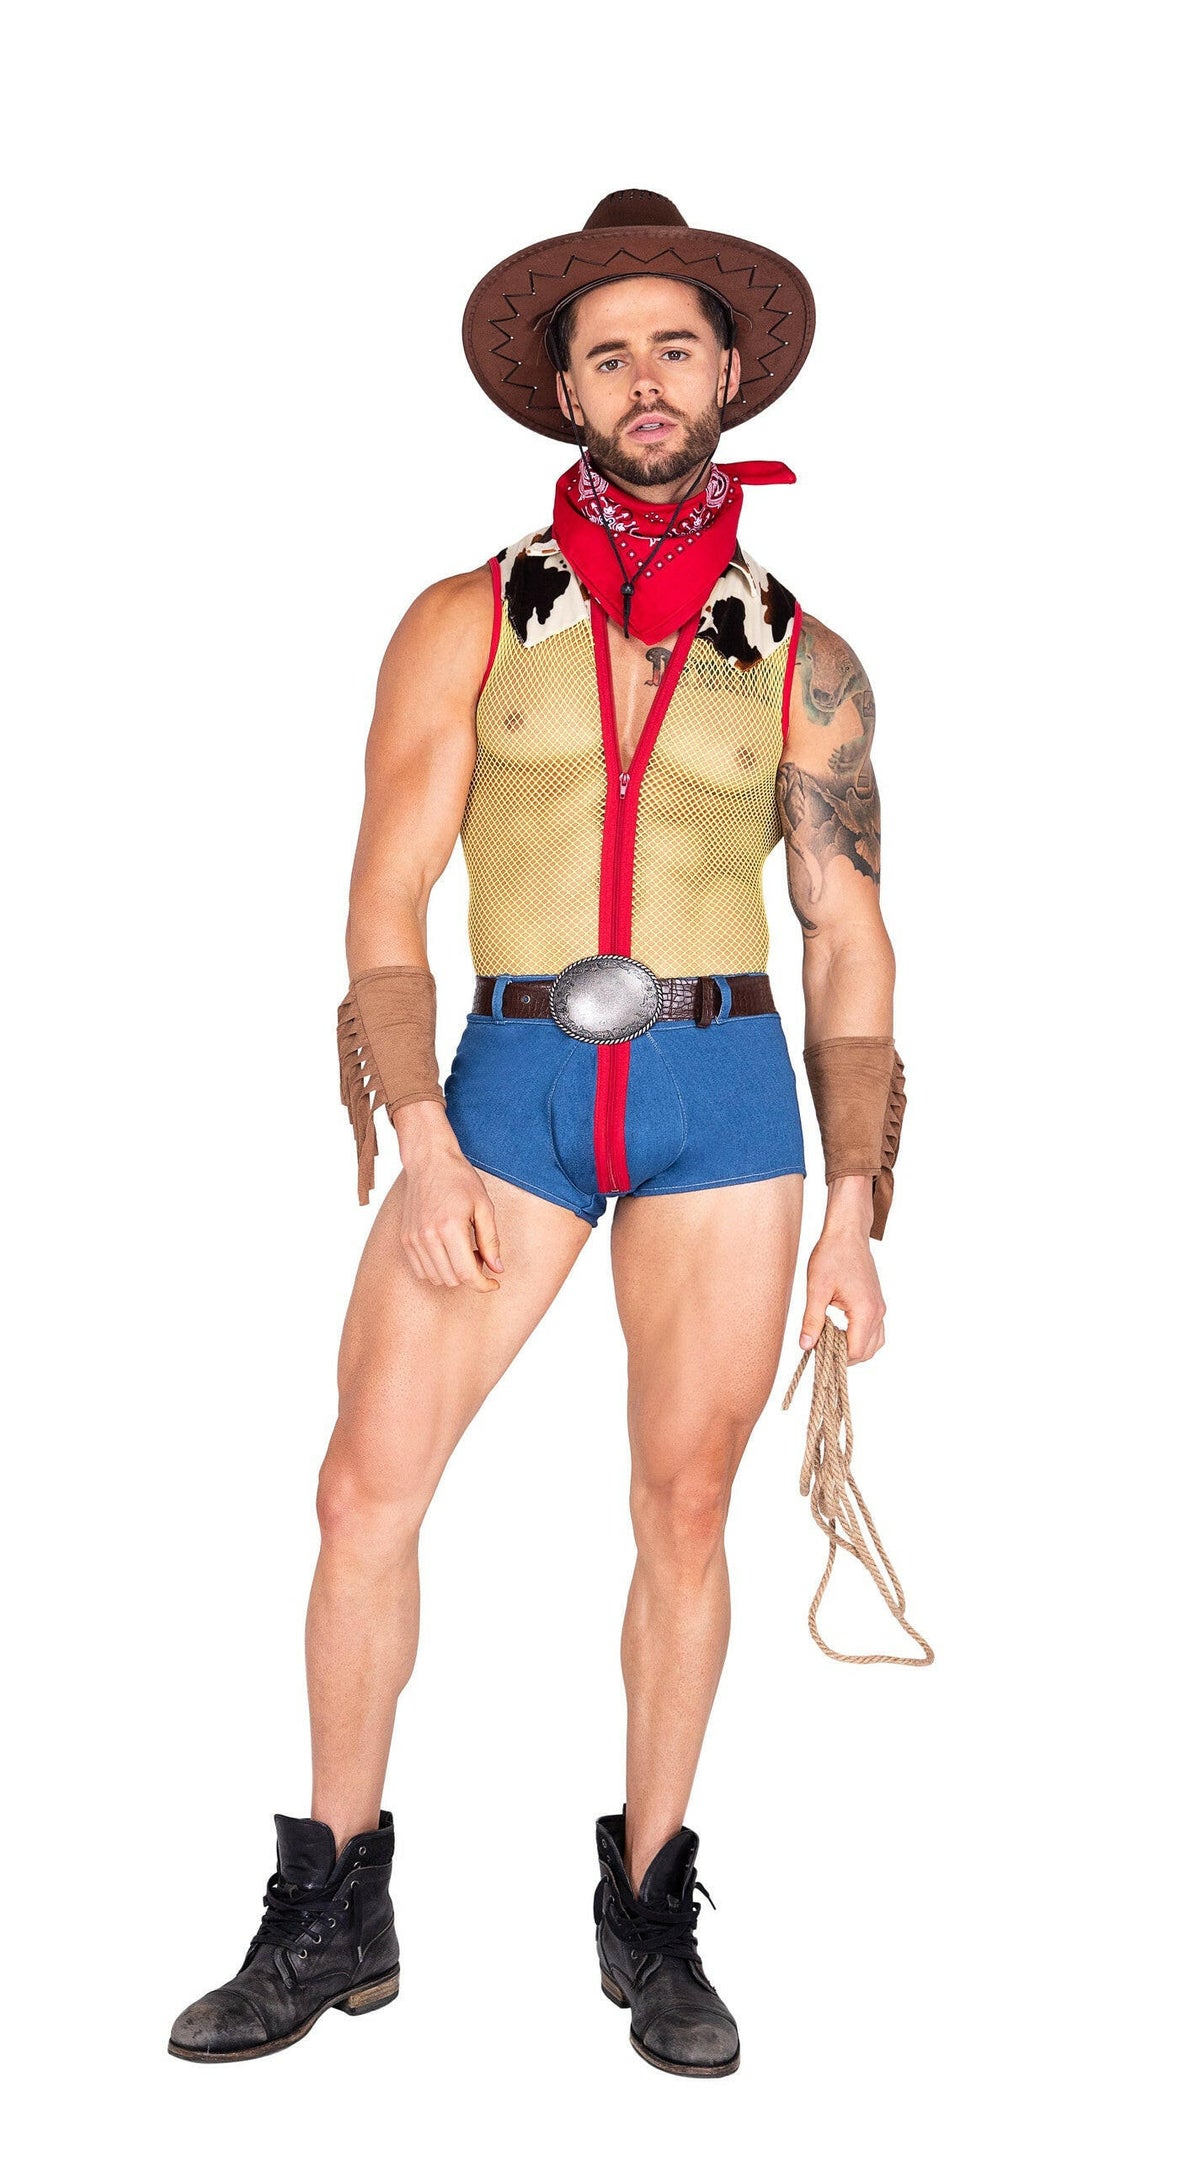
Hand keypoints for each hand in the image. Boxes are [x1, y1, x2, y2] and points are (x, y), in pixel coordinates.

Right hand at [394, 1140, 504, 1291]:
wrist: (429, 1161)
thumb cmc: (459, 1179)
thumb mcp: (484, 1207)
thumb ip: (491, 1241)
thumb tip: (497, 1270)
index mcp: (450, 1228)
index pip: (466, 1274)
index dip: (483, 1285)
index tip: (494, 1283)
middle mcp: (427, 1237)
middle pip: (452, 1280)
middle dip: (471, 1275)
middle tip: (480, 1254)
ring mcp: (413, 1239)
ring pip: (436, 1278)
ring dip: (454, 1274)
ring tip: (464, 1251)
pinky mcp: (405, 1239)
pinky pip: (421, 1270)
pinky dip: (437, 1269)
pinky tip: (448, 1252)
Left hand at [799, 1203, 885, 1364]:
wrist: (847, 1234)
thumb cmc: (831, 1256)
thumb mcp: (816, 1290)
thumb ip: (811, 1320)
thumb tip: (806, 1346)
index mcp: (865, 1311)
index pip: (856, 1351)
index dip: (836, 1358)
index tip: (817, 1351)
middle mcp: (878, 1312)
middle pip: (867, 1351)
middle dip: (845, 1356)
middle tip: (822, 1348)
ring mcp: (880, 1308)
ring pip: (875, 1343)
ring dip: (855, 1348)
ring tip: (831, 1341)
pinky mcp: (877, 1303)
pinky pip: (875, 1330)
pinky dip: (861, 1337)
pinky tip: (842, 1330)